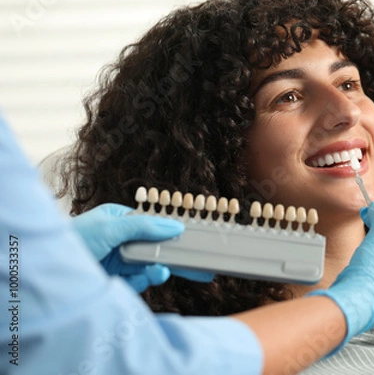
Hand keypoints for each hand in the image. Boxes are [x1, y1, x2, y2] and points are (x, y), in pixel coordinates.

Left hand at [71, 203, 213, 291]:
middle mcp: (122, 241)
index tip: (194, 240)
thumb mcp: (110, 227)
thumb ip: (145, 226)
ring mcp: (119, 262)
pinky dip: (144, 282)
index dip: (174, 233)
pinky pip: (138, 282)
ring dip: (158, 270)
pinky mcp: (115, 281)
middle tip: (201, 267)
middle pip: (156, 249)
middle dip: (175, 257)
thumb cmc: (71, 239)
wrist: (44, 268)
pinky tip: (148, 278)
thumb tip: (176, 225)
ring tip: (163, 272)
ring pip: (149, 267)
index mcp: (120, 221)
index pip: (154, 226)